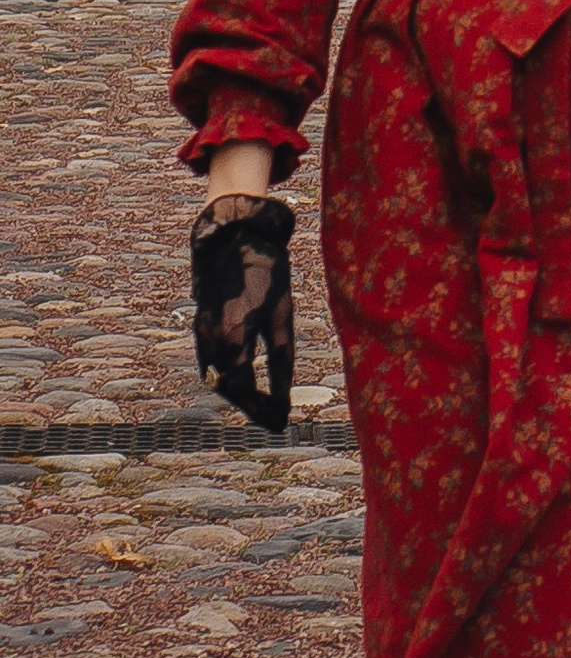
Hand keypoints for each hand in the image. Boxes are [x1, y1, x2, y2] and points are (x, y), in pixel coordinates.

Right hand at [190, 193, 294, 432]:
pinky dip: (226, 376)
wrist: (235, 235)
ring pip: (216, 378)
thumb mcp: (281, 313)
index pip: (244, 389)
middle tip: (275, 420)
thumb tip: (285, 398)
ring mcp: (200, 331)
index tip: (282, 423)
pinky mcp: (199, 324)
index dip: (262, 410)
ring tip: (263, 405)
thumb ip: (282, 358)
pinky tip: (243, 379)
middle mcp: (211, 339)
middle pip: (228, 388)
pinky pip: (209, 362)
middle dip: (252, 407)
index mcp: (233, 337)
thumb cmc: (266, 271)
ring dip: (238, 394)